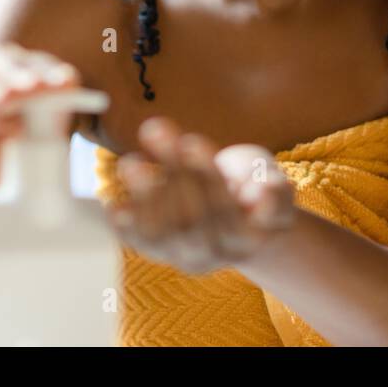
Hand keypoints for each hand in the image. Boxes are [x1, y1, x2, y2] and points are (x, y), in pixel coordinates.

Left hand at [105, 117, 295, 273]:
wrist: (239, 215)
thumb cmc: (254, 188)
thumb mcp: (273, 182)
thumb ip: (274, 190)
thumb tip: (264, 192)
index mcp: (249, 235)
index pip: (226, 210)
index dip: (206, 176)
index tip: (191, 142)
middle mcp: (217, 253)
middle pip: (192, 219)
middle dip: (172, 173)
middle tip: (155, 131)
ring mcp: (186, 255)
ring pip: (164, 232)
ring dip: (145, 194)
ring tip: (131, 163)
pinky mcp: (161, 251)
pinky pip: (141, 244)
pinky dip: (125, 227)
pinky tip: (113, 206)